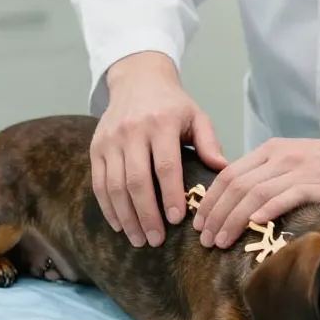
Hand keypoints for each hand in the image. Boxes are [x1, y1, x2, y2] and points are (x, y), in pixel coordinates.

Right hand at [91, 51, 226, 247]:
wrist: (137, 78)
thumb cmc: (173, 104)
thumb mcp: (196, 116)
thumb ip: (209, 143)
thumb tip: (223, 171)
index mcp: (162, 123)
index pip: (165, 165)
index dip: (169, 195)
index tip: (176, 220)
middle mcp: (132, 131)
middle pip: (136, 180)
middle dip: (146, 214)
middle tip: (155, 240)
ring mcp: (110, 139)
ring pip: (114, 185)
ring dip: (126, 216)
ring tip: (139, 239)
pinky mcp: (96, 147)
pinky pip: (99, 182)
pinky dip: (108, 207)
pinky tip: (119, 225)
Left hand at [192, 126, 319, 248]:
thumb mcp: (292, 162)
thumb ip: (266, 176)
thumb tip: (236, 204)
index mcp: (270, 151)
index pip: (228, 174)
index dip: (210, 200)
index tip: (199, 223)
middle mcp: (281, 157)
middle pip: (236, 185)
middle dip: (216, 214)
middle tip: (205, 240)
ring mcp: (300, 170)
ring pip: (256, 193)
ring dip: (234, 219)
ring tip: (221, 242)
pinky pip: (287, 196)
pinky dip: (267, 210)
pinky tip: (254, 226)